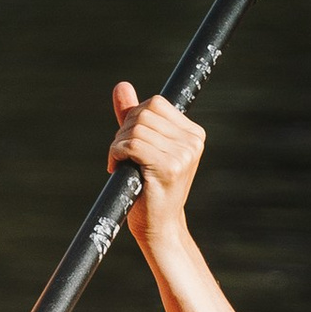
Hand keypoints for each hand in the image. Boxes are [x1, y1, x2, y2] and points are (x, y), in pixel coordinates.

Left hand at [109, 82, 203, 257]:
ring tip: (120, 165)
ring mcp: (183, 155)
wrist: (158, 226)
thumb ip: (133, 115)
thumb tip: (121, 86)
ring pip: (136, 129)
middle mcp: (193, 142)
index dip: (135, 118)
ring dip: (118, 145)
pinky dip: (117, 153)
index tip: (131, 143)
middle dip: (124, 131)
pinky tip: (117, 168)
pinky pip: (132, 145)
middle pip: (144, 113)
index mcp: (193, 134)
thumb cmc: (149, 187)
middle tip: (122, 156)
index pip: (156, 103)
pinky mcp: (168, 168)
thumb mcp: (144, 146)